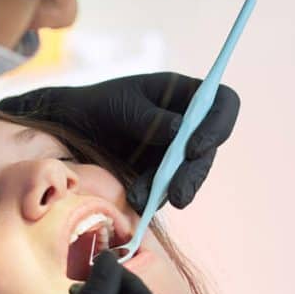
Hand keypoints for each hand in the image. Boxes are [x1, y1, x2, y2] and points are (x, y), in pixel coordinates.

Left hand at [0, 72, 239, 212]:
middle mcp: (189, 124)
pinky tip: (135, 199)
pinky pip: (169, 189)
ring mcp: (178, 151)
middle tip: (178, 194)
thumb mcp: (120, 104)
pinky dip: (154, 196)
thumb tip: (178, 131)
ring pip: (192, 174)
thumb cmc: (98, 105)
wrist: (72, 130)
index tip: (193, 148)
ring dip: (173, 189)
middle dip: (194, 173)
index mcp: (185, 95)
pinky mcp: (164, 175)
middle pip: (209, 147)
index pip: (222, 104)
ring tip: (142, 198)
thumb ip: (147, 117)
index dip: (217, 125)